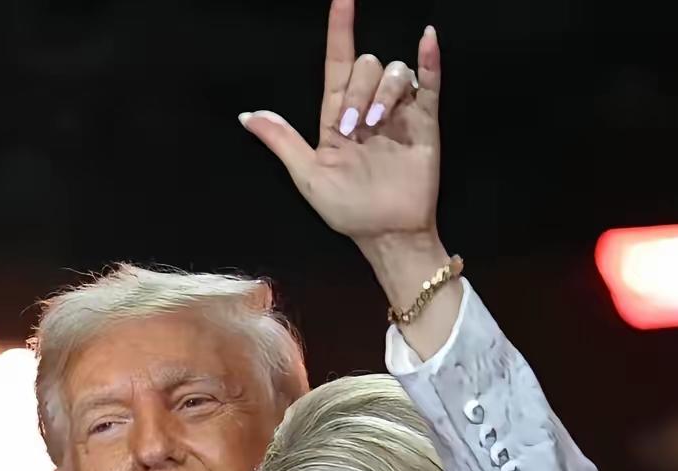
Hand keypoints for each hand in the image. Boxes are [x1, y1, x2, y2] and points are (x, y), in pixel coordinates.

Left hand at [240, 0, 441, 243]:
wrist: (387, 233)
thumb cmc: (348, 210)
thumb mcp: (308, 176)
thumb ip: (282, 141)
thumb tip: (247, 115)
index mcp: (337, 116)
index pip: (338, 62)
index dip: (340, 30)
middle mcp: (368, 108)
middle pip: (366, 67)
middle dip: (356, 91)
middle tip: (353, 128)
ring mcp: (399, 113)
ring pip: (395, 72)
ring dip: (383, 92)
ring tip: (376, 125)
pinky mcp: (425, 123)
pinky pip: (430, 82)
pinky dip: (429, 59)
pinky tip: (427, 38)